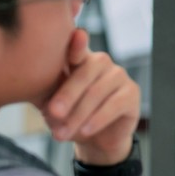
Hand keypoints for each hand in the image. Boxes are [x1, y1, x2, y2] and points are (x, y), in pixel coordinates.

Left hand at [44, 30, 141, 164]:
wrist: (94, 140)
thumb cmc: (70, 116)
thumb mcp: (52, 104)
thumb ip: (48, 93)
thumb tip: (41, 92)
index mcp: (79, 59)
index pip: (77, 48)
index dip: (77, 43)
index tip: (77, 35)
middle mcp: (101, 62)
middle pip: (85, 73)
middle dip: (67, 95)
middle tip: (53, 112)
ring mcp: (119, 75)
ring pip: (97, 92)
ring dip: (78, 115)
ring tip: (63, 133)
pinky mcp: (132, 93)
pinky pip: (114, 105)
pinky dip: (98, 119)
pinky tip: (85, 131)